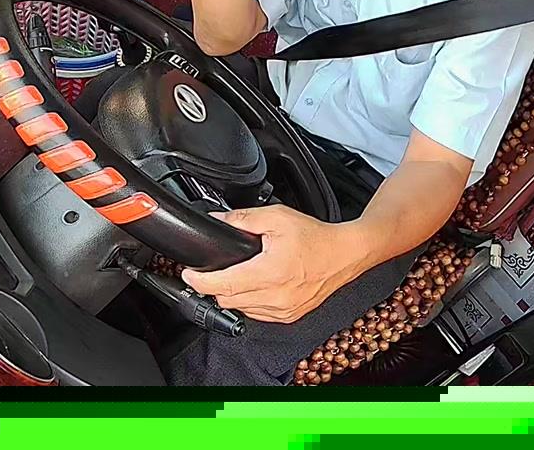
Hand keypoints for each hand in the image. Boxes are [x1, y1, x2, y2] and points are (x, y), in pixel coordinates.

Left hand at [181, 205, 366, 323]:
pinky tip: (252, 287)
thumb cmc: (316, 237)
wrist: (344, 255)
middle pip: (226, 300)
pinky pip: (256, 315)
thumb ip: (243, 219)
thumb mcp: (276, 217)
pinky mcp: (288, 317)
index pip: (222, 285)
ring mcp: (282, 311)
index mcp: (269, 273)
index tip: (188, 274)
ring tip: (231, 277)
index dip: (199, 281)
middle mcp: (275, 297)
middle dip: (213, 286)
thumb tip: (217, 221)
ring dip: (230, 295)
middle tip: (208, 272)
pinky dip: (248, 303)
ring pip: (240, 310)